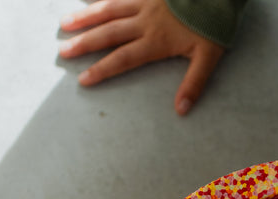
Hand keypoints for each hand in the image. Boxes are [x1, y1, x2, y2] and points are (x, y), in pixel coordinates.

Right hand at [59, 0, 224, 114]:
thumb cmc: (214, 23)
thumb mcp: (209, 56)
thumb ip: (194, 83)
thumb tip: (181, 110)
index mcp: (156, 41)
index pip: (124, 58)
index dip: (103, 69)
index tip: (84, 79)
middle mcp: (144, 20)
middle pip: (109, 33)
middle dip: (84, 43)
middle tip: (62, 51)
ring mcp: (144, 1)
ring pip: (109, 8)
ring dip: (85, 16)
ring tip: (64, 23)